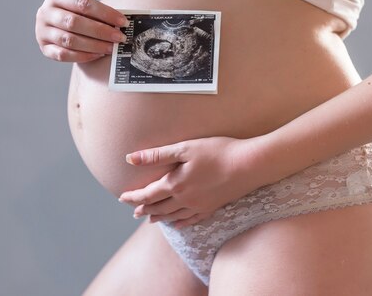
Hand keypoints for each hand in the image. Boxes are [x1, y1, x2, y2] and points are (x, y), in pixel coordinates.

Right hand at [35, 0, 129, 61]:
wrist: (57, 27)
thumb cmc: (76, 16)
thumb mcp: (83, 9)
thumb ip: (98, 14)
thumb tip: (122, 23)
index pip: (83, 4)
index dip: (105, 13)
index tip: (123, 22)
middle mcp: (45, 12)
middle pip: (75, 22)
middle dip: (101, 31)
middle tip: (119, 37)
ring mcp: (42, 31)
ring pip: (69, 40)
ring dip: (94, 45)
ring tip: (111, 48)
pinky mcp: (44, 48)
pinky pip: (64, 55)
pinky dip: (83, 56)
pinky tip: (98, 55)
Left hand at [118, 136, 264, 228]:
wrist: (249, 165)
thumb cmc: (218, 151)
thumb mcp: (185, 148)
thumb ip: (157, 155)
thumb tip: (130, 159)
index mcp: (175, 184)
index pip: (147, 195)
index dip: (133, 197)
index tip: (122, 198)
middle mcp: (185, 199)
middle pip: (158, 208)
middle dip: (143, 209)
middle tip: (133, 210)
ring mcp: (199, 206)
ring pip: (173, 216)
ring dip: (159, 217)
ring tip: (150, 219)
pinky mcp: (213, 207)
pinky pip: (191, 220)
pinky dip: (180, 223)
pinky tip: (177, 224)